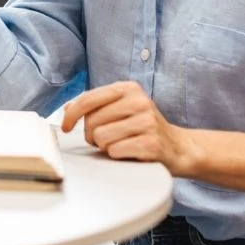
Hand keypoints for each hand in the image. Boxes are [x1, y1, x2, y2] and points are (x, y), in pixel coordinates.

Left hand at [61, 80, 190, 174]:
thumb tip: (66, 109)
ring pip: (101, 137)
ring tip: (121, 145)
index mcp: (127, 88)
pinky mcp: (152, 143)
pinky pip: (115, 151)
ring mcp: (147, 121)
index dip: (71, 114)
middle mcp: (138, 101)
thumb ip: (95, 106)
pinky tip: (130, 153)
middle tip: (107, 140)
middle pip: (92, 121)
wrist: (180, 148)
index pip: (88, 99)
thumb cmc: (143, 128)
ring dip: (106, 147)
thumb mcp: (120, 109)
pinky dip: (118, 155)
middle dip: (92, 135)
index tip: (65, 127)